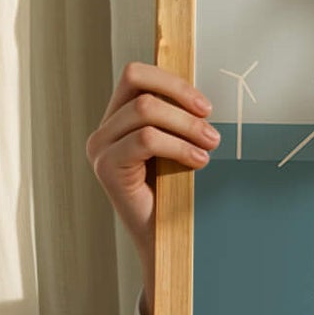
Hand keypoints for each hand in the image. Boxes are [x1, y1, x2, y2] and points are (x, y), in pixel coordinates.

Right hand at [86, 61, 217, 314]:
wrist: (163, 239)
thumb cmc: (173, 193)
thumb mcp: (176, 147)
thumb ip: (176, 120)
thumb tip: (201, 98)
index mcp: (117, 119)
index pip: (136, 75)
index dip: (172, 82)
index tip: (205, 106)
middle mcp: (103, 130)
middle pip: (140, 88)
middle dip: (183, 103)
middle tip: (212, 130)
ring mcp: (101, 148)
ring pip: (146, 112)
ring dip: (187, 126)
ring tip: (210, 145)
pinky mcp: (107, 167)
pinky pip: (146, 139)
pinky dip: (178, 146)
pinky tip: (198, 163)